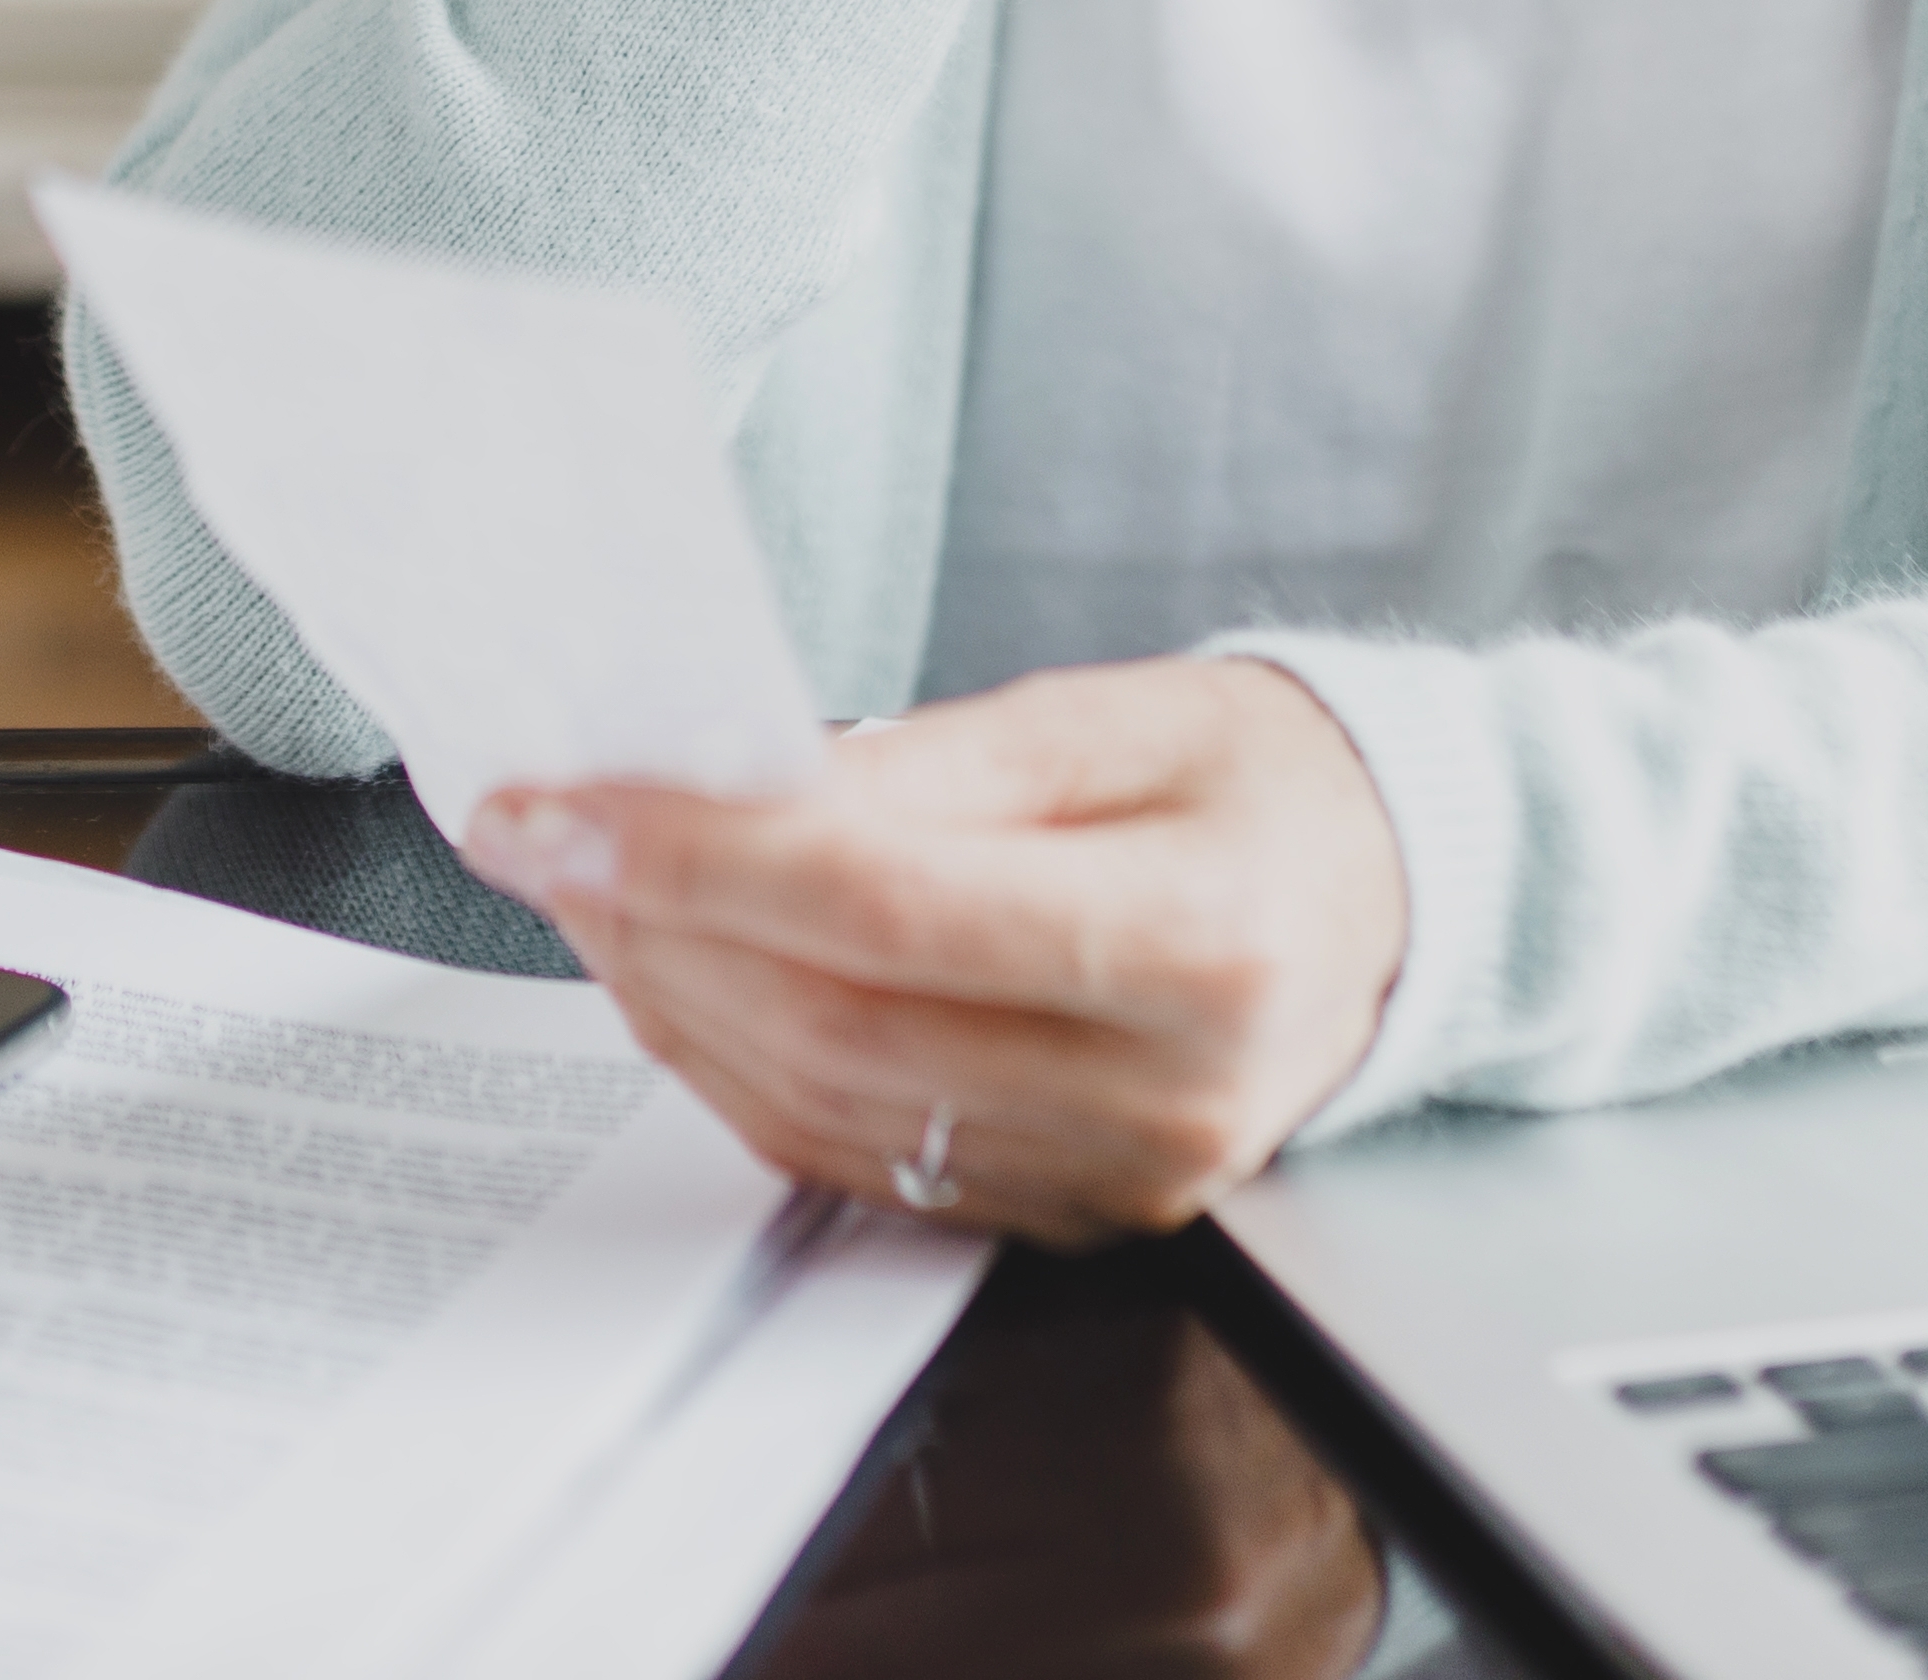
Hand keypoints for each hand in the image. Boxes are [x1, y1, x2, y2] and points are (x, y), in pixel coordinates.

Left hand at [465, 657, 1408, 1243]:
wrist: (1393, 903)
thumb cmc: (1262, 785)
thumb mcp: (1112, 713)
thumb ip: (926, 759)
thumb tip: (741, 782)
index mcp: (1202, 941)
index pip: (891, 910)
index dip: (701, 856)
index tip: (560, 797)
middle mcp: (1169, 1095)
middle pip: (840, 1024)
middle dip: (652, 923)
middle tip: (534, 830)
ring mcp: (1120, 1179)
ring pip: (827, 1107)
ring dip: (670, 998)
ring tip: (582, 887)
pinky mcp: (1069, 1214)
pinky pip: (857, 1159)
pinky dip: (737, 1067)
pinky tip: (675, 973)